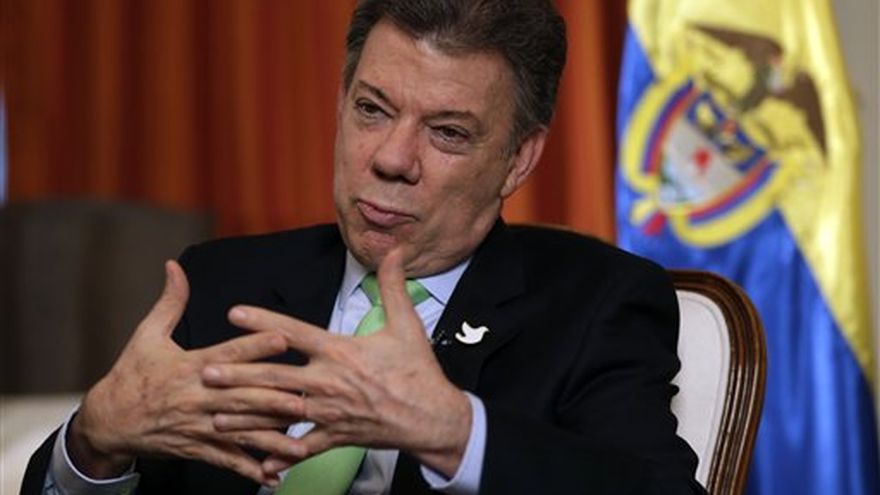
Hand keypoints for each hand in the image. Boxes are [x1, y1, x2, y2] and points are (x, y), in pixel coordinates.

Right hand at [69, 261, 299, 486]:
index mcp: (190, 367)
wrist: (108, 421)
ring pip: (240, 431)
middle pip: (241, 396)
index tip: (283, 337)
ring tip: (301, 442)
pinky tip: (274, 475)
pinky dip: (250, 469)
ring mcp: (198, 425)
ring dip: (271, 437)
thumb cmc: (132, 374)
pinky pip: (226, 459)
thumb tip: (174, 266)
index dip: (255, 345)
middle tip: (305, 396)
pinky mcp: (196, 447)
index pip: (228, 354)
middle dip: (274, 398)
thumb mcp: (147, 335)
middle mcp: (197, 397)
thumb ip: (170, 302)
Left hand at [202, 249, 472, 477]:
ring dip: (246, 417)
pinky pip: (304, 447)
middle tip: (206, 373)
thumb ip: (392, 287)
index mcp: (340, 351)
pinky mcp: (336, 436)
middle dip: (238, 376)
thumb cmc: (417, 370)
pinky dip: (282, 456)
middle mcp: (329, 382)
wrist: (432, 416)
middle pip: (275, 377)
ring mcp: (330, 412)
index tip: (234, 313)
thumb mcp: (407, 325)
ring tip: (215, 416)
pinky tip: (260, 464)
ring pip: (280, 414)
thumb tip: (394, 252)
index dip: (263, 322)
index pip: (294, 333)